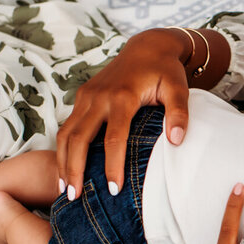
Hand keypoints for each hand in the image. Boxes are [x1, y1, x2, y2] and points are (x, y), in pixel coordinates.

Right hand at [55, 28, 190, 197]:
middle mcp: (99, 96)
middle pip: (79, 138)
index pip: (114, 139)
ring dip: (63, 161)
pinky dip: (64, 148)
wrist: (148, 47)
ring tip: (64, 189)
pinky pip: (68, 125)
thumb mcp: (179, 89)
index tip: (113, 189)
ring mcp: (87, 95)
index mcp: (123, 97)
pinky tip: (66, 167)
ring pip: (66, 133)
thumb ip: (179, 114)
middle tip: (73, 197)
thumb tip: (177, 141)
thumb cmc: (166, 71)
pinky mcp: (82, 96)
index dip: (112, 166)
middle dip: (74, 169)